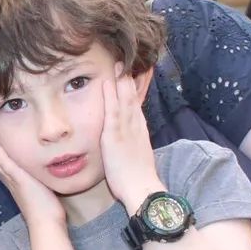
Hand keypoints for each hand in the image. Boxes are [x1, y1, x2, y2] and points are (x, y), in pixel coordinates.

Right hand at [0, 129, 66, 227]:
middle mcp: (11, 181)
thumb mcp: (41, 194)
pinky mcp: (18, 178)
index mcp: (16, 185)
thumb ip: (40, 184)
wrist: (45, 223)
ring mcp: (13, 179)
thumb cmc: (46, 212)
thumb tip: (45, 178)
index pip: (2, 167)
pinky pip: (4, 160)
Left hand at [99, 67, 161, 207]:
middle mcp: (135, 125)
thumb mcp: (137, 155)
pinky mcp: (115, 136)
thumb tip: (129, 140)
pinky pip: (113, 111)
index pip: (137, 103)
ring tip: (118, 62)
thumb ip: (133, 143)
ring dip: (121, 80)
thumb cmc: (138, 178)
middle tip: (127, 59)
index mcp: (139, 129)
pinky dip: (111, 95)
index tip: (134, 72)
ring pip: (125, 99)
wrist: (143, 189)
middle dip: (130, 77)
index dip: (135, 87)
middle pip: (133, 96)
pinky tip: (108, 82)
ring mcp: (126, 129)